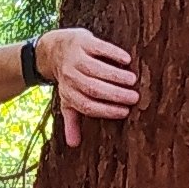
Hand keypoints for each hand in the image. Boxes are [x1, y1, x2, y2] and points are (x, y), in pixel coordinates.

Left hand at [38, 28, 138, 146]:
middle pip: (94, 88)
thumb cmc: (68, 79)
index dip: (107, 110)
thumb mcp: (67, 100)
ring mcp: (76, 58)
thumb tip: (74, 145)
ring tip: (133, 81)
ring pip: (97, 69)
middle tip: (134, 97)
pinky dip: (113, 54)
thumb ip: (72, 120)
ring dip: (116, 76)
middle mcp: (70, 77)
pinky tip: (127, 61)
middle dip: (115, 94)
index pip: (88, 105)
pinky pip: (99, 49)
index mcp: (69, 94)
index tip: (125, 111)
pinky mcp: (83, 42)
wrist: (54, 50)